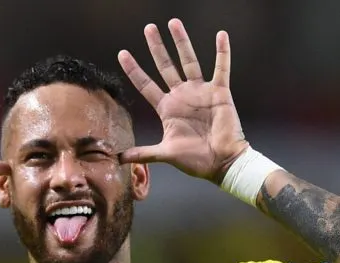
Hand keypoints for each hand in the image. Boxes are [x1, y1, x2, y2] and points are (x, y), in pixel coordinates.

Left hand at [117, 19, 246, 183]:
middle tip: (148, 28)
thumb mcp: (165, 154)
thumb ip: (143, 153)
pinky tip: (221, 35)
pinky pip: (221, 68)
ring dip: (182, 42)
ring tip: (173, 23)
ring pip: (189, 61)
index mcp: (167, 108)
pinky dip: (222, 52)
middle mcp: (182, 96)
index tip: (122, 53)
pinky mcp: (219, 92)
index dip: (134, 70)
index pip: (146, 85)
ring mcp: (200, 92)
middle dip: (156, 47)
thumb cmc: (195, 160)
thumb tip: (118, 158)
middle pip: (165, 66)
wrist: (222, 163)